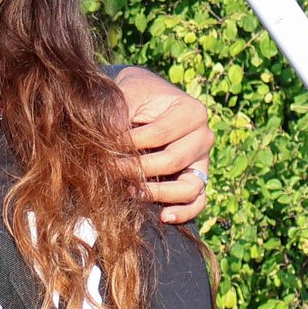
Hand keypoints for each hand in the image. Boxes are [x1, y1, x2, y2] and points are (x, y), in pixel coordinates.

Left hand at [111, 64, 213, 223]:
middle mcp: (204, 137)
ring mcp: (202, 161)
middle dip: (137, 169)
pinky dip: (183, 212)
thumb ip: (119, 111)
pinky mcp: (197, 179)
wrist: (144, 99)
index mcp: (192, 112)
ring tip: (131, 192)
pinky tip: (162, 216)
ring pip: (189, 188)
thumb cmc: (136, 94)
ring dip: (157, 193)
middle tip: (109, 169)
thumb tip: (107, 136)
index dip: (128, 143)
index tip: (103, 146)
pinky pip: (197, 202)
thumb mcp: (129, 92)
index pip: (158, 135)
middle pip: (172, 162)